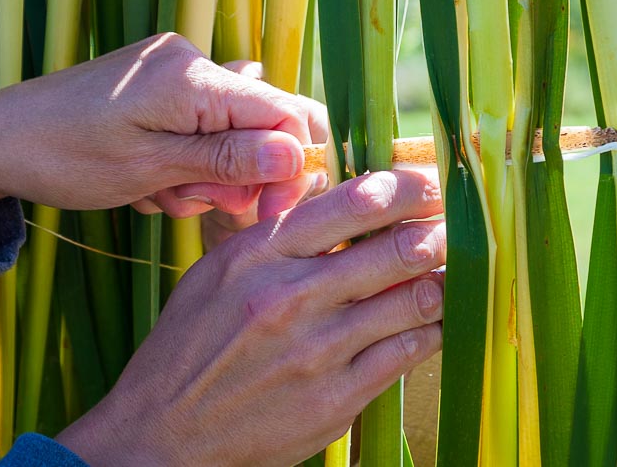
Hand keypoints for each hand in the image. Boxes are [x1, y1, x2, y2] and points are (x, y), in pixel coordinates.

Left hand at [0, 33, 326, 217]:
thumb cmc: (63, 156)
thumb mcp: (149, 168)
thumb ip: (228, 160)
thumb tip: (297, 156)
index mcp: (192, 76)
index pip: (284, 113)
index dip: (289, 168)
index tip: (270, 215)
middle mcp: (191, 62)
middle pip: (260, 125)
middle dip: (236, 176)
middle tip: (188, 200)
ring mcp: (175, 73)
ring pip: (229, 136)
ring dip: (202, 178)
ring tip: (154, 192)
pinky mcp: (161, 89)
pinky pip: (199, 131)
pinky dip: (183, 164)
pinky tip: (147, 181)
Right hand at [56, 170, 446, 465]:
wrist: (161, 434)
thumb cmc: (187, 347)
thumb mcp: (215, 273)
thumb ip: (274, 237)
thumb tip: (337, 199)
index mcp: (257, 255)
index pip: (350, 204)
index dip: (403, 187)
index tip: (429, 183)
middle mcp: (289, 296)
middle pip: (394, 248)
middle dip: (438, 230)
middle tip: (455, 223)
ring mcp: (316, 350)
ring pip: (411, 299)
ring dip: (442, 280)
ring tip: (452, 270)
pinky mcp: (336, 398)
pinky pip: (406, 353)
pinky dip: (431, 331)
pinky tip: (436, 320)